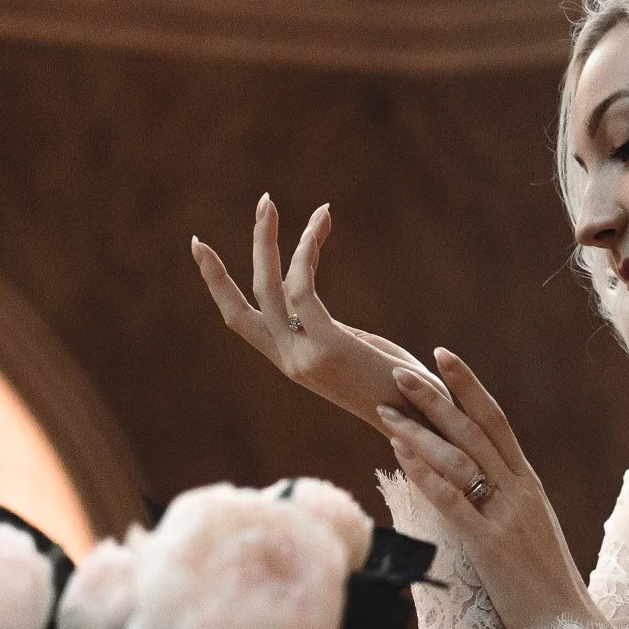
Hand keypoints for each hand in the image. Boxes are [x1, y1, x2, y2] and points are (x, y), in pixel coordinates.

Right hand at [192, 195, 433, 433]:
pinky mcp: (326, 346)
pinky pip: (303, 288)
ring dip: (272, 240)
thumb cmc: (404, 389)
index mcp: (291, 362)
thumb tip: (310, 299)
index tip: (202, 248)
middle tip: (262, 202)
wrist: (426, 426)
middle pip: (245, 300)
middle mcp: (289, 361)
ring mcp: (303, 356)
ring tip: (281, 203)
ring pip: (271, 287)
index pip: (242, 319)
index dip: (218, 284)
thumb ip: (330, 329)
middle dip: (246, 251)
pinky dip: (307, 251)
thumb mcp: (358, 352)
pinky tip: (319, 224)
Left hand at [379, 349, 597, 628]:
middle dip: (435, 397)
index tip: (441, 356)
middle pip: (475, 430)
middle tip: (399, 371)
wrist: (567, 624)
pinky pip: (453, 501)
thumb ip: (505, 500)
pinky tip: (400, 454)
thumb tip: (473, 478)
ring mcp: (506, 516)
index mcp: (528, 483)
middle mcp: (520, 490)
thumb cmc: (541, 581)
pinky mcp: (491, 546)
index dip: (468, 386)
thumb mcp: (527, 529)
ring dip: (419, 431)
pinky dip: (425, 473)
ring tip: (385, 409)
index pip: (497, 421)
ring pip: (460, 459)